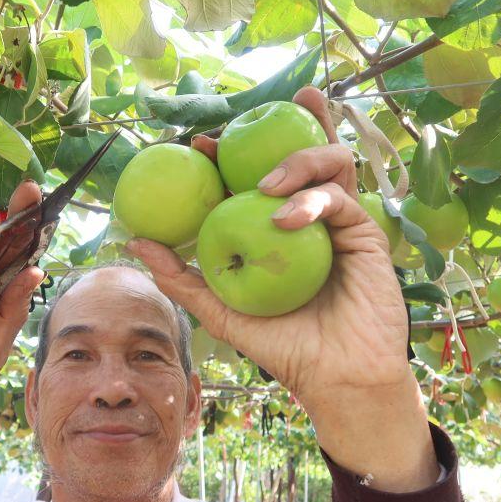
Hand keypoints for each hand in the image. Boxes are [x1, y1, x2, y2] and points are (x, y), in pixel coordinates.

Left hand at [125, 85, 411, 408]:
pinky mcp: (366, 233)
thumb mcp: (220, 309)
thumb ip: (180, 276)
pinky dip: (310, 201)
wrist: (335, 378)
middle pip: (305, 151)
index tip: (198, 143)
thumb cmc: (282, 347)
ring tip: (264, 185)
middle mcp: (312, 215)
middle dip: (281, 123)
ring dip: (297, 160)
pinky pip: (340, 198)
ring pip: (331, 161)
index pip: (256, 174)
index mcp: (277, 226)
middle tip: (236, 133)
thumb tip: (134, 243)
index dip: (229, 153)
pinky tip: (284, 219)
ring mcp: (341, 221)